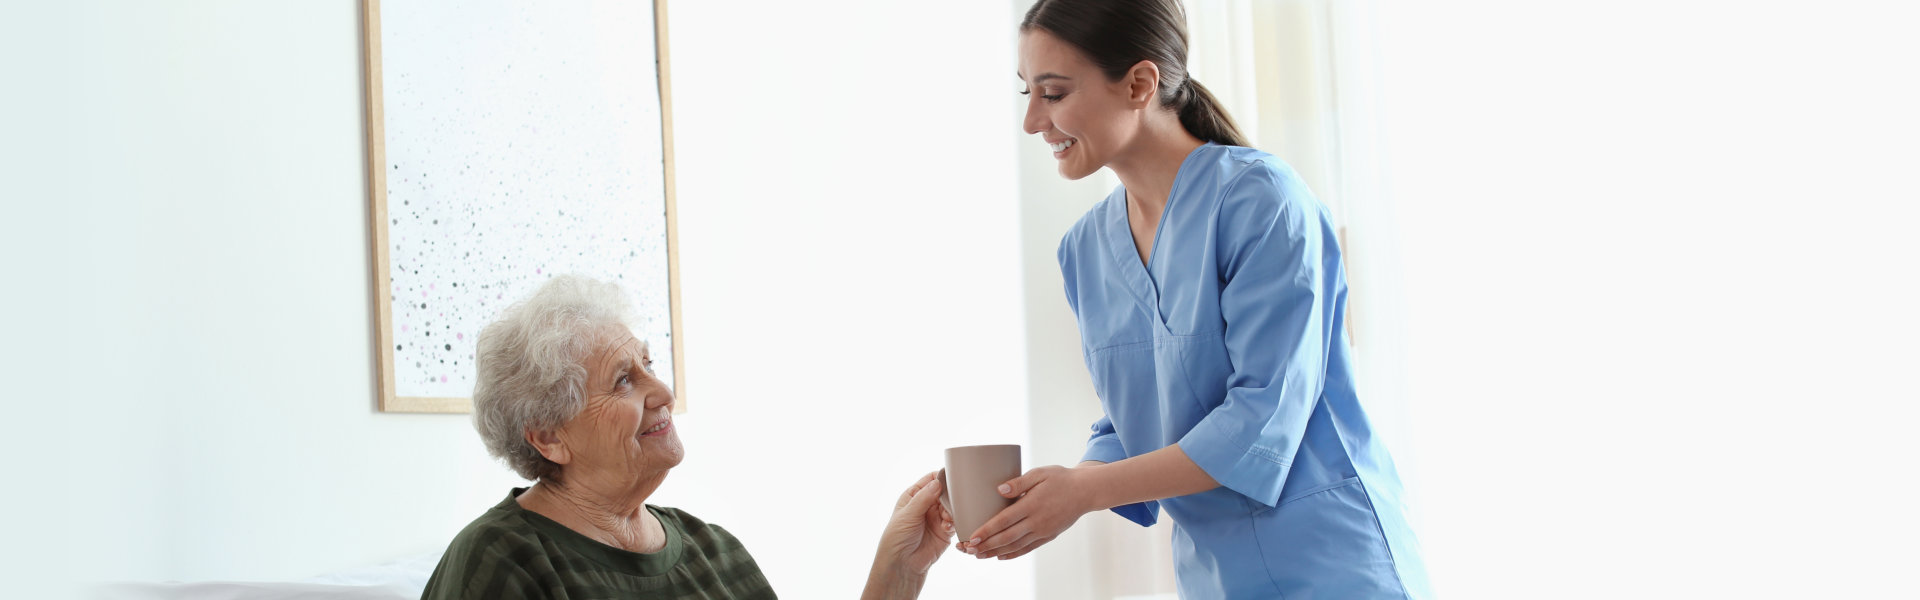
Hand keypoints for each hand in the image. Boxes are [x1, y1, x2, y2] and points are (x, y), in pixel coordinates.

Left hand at [874, 470, 955, 574]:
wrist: (902, 565)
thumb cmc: (897, 538)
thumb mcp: (908, 515)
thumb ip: (923, 498)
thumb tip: (938, 482)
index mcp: (913, 496)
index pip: (930, 480)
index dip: (940, 478)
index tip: (950, 479)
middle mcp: (926, 505)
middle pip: (945, 493)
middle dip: (949, 496)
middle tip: (950, 502)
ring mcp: (936, 518)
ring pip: (952, 507)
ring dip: (951, 511)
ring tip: (945, 519)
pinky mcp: (945, 531)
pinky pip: (955, 521)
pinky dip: (954, 522)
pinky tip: (946, 527)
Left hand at [959, 465, 1094, 559]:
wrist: (1086, 491)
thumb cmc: (1061, 478)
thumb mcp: (1040, 473)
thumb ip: (1019, 481)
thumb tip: (1000, 489)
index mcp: (1032, 504)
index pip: (1004, 520)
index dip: (987, 530)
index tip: (972, 537)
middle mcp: (1037, 521)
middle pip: (1007, 537)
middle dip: (986, 545)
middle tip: (968, 550)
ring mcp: (1043, 531)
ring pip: (1016, 545)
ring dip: (996, 551)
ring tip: (980, 555)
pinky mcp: (1049, 536)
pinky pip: (1028, 548)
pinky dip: (1014, 553)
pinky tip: (1001, 556)